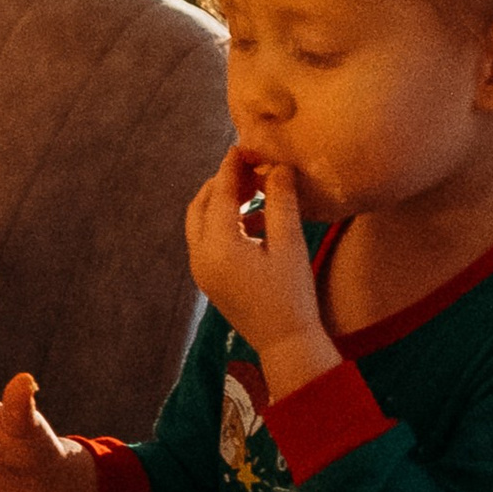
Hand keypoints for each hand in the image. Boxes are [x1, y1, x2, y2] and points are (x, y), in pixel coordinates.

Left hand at [185, 150, 335, 395]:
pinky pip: (208, 241)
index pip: (218, 194)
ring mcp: (202, 271)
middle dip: (222, 183)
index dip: (231, 167)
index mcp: (217, 246)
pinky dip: (225, 224)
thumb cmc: (292, 296)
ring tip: (256, 191)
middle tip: (249, 168)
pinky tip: (257, 220)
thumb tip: (277, 167)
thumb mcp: (290, 245)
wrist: (287, 345)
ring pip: (201, 223)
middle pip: (200, 205)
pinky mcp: (210, 280)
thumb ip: (280, 202)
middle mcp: (200, 257)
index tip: (244, 146)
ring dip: (223, 203)